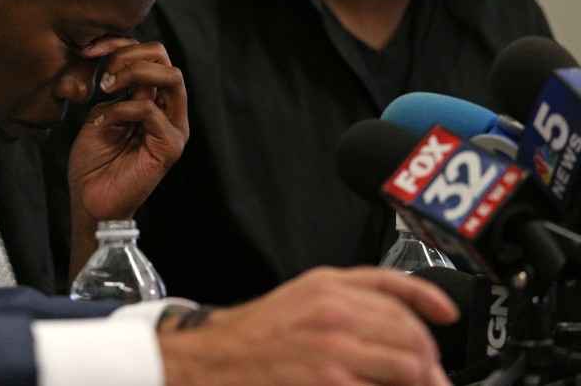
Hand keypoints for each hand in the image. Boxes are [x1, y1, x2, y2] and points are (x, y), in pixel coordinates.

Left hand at [68, 38, 187, 222]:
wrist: (90, 199)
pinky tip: (102, 123)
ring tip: (106, 88)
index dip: (120, 44)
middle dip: (129, 55)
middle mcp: (170, 110)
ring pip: (170, 77)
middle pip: (165, 58)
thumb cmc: (95, 159)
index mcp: (155, 99)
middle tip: (102, 73)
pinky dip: (121, 110)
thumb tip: (119, 60)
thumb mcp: (103, 111)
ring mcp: (174, 128)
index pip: (151, 55)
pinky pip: (150, 111)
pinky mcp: (169, 147)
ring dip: (132, 74)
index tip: (88, 50)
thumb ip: (118, 88)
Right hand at [159, 267, 458, 385]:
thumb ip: (354, 294)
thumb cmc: (257, 334)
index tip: (448, 318)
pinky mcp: (333, 384)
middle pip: (412, 334)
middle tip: (431, 375)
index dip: (430, 306)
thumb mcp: (304, 295)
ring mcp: (336, 353)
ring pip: (410, 367)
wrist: (216, 361)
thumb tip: (411, 313)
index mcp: (329, 287)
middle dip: (430, 359)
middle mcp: (336, 315)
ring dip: (422, 381)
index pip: (399, 291)